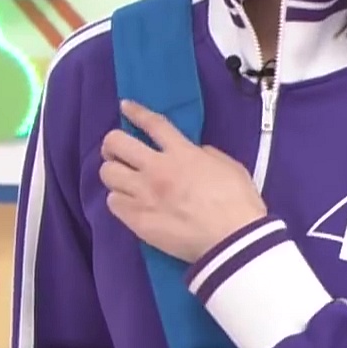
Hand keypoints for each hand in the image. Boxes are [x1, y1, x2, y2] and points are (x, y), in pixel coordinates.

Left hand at [98, 100, 268, 262]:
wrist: (233, 240)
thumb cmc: (238, 203)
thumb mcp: (229, 166)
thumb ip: (206, 155)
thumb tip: (194, 153)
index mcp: (182, 153)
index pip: (152, 124)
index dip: (136, 112)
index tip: (124, 106)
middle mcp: (157, 169)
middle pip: (116, 143)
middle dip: (112, 144)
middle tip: (118, 152)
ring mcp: (144, 195)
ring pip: (108, 174)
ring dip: (114, 173)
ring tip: (122, 179)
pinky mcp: (137, 220)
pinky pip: (113, 203)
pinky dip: (119, 200)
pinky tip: (128, 203)